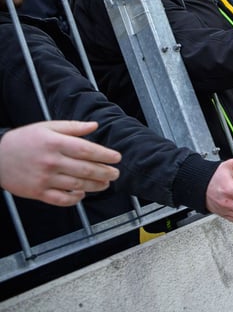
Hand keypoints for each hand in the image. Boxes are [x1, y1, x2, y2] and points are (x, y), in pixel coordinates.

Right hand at [0, 121, 120, 206]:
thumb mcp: (47, 127)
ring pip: (77, 185)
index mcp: (55, 143)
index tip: (117, 158)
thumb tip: (95, 125)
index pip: (87, 150)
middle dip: (105, 172)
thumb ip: (73, 127)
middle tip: (115, 173)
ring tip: (105, 184)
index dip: (105, 155)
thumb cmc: (24, 139)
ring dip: (95, 186)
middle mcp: (51, 161)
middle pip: (85, 169)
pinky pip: (61, 199)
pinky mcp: (37, 192)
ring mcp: (44, 178)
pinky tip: (82, 194)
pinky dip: (74, 199)